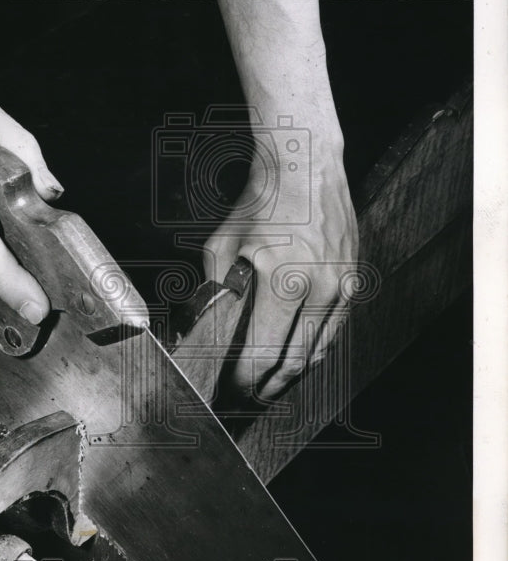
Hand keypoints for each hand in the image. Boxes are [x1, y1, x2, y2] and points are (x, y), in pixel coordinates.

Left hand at [203, 138, 357, 399]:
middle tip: (248, 397)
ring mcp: (342, 287)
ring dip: (293, 374)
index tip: (230, 389)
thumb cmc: (260, 201)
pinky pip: (334, 329)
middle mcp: (319, 290)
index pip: (263, 353)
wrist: (306, 164)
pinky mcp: (353, 281)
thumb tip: (207, 325)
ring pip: (319, 351)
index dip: (245, 379)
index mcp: (283, 283)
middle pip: (294, 362)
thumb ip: (215, 288)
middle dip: (267, 386)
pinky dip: (315, 350)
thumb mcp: (222, 244)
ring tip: (271, 386)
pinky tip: (297, 358)